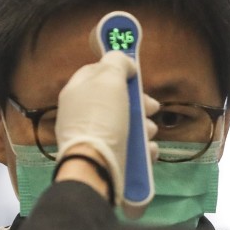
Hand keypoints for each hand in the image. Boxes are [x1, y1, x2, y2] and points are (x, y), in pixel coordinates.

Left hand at [54, 52, 158, 203]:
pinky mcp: (107, 159)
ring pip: (127, 126)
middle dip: (139, 102)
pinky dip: (142, 149)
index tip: (135, 74)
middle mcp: (83, 115)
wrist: (96, 167)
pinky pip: (130, 149)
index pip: (96, 71)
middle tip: (152, 107)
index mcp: (77, 92)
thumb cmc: (101, 119)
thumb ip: (117, 63)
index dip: (117, 69)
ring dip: (144, 127)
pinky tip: (147, 150)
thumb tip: (125, 62)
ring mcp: (95, 139)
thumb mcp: (109, 79)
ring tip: (149, 133)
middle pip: (116, 100)